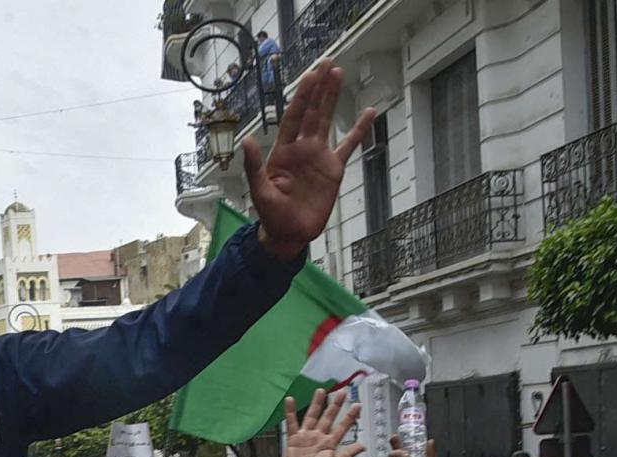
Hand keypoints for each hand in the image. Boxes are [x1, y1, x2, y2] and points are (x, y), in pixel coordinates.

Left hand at [242, 60, 375, 260]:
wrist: (289, 234)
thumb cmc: (271, 215)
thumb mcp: (260, 191)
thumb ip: (254, 166)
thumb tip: (247, 141)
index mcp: (284, 151)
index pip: (294, 116)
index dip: (303, 95)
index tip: (311, 74)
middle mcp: (302, 148)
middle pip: (312, 111)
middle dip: (319, 87)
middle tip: (327, 62)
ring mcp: (318, 156)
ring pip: (328, 120)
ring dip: (333, 98)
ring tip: (339, 73)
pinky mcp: (333, 169)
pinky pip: (349, 145)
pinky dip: (359, 130)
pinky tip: (369, 112)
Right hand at [267, 390, 364, 456]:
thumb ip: (348, 454)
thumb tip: (362, 446)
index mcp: (330, 444)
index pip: (343, 427)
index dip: (350, 417)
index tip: (357, 406)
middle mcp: (319, 438)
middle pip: (329, 417)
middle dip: (335, 405)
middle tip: (342, 392)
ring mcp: (306, 437)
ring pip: (313, 416)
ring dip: (316, 403)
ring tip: (320, 391)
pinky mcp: (294, 438)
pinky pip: (292, 422)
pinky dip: (290, 412)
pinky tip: (290, 400)